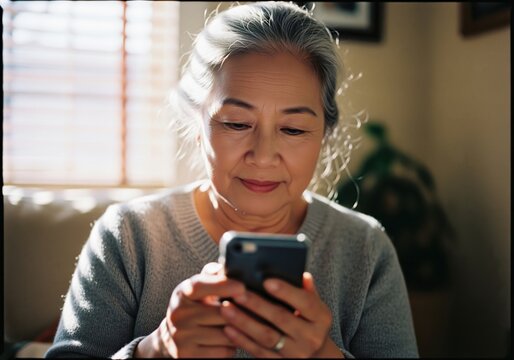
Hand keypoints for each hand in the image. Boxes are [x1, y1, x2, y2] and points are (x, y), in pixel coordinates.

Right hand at [135, 262, 245, 357]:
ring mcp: (181, 337)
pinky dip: (232, 347)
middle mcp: (178, 314)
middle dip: (241, 312)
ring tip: (242, 325)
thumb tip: (230, 266)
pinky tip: (230, 341)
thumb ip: (213, 275)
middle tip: (255, 310)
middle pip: (221, 313)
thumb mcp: (199, 289)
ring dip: (239, 331)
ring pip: (226, 334)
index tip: (242, 287)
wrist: (172, 338)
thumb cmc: (195, 307)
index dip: (223, 285)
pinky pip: (223, 352)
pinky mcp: (188, 357)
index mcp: (182, 293)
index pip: (201, 286)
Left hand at [219, 272, 343, 357]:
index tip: (267, 281)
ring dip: (244, 322)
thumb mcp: (314, 306)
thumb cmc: (309, 321)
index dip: (286, 291)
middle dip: (257, 305)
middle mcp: (311, 337)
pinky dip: (242, 340)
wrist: (315, 355)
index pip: (305, 302)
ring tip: (226, 308)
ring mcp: (296, 354)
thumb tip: (301, 274)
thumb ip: (307, 290)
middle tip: (237, 293)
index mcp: (321, 318)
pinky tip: (228, 328)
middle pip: (282, 318)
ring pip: (267, 337)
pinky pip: (259, 352)